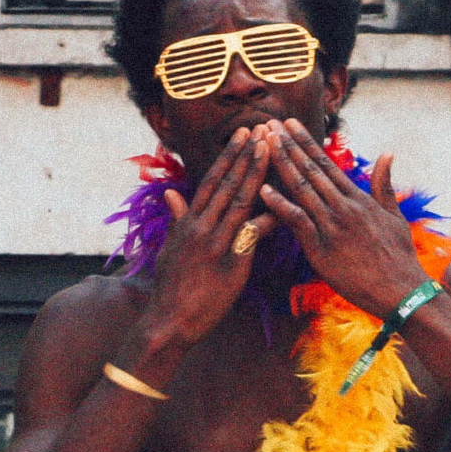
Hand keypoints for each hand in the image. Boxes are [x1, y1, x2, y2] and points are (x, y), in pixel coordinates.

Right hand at [131, 125, 273, 352]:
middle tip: (262, 130)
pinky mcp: (229, 265)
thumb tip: (172, 193)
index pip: (212, 180)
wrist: (168, 321)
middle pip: (227, 184)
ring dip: (256, 174)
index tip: (243, 135)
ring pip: (239, 202)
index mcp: (189, 222)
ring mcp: (215, 245)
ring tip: (270, 151)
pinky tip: (282, 206)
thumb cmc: (170, 286)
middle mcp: (201, 227)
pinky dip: (266, 220)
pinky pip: (251, 237)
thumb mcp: (170, 247)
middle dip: (245, 155)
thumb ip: (177, 218)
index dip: (229, 156)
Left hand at [256, 120, 426, 317]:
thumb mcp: (394, 216)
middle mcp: (343, 206)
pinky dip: (280, 204)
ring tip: (264, 143)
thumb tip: (387, 153)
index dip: (305, 142)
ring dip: (281, 164)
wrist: (403, 291)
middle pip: (310, 170)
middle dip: (288, 145)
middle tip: (269, 123)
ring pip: (301, 189)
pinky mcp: (322, 248)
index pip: (326, 163)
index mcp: (358, 198)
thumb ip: (383, 184)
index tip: (289, 124)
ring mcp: (332, 226)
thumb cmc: (399, 256)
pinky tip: (263, 189)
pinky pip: (297, 221)